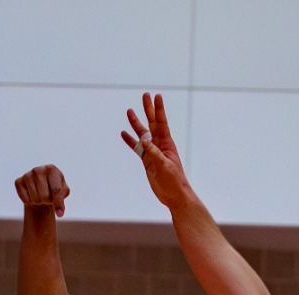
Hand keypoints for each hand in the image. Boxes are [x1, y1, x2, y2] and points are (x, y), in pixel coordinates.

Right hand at [15, 164, 68, 216]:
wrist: (40, 186)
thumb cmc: (54, 188)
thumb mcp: (63, 191)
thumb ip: (62, 200)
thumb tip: (59, 213)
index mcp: (51, 169)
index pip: (56, 190)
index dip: (58, 203)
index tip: (60, 214)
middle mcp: (38, 170)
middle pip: (45, 197)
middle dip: (48, 201)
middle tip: (48, 197)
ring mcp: (27, 175)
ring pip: (35, 200)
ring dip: (39, 202)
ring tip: (41, 196)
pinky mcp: (18, 182)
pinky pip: (25, 200)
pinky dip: (30, 202)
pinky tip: (32, 196)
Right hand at [122, 93, 194, 210]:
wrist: (174, 195)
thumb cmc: (174, 181)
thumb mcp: (165, 166)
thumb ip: (154, 153)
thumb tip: (144, 142)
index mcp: (167, 143)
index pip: (162, 123)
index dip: (159, 109)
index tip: (156, 96)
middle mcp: (159, 145)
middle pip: (152, 123)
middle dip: (148, 109)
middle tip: (144, 95)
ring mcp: (152, 152)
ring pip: (142, 134)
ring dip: (136, 123)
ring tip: (129, 111)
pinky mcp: (147, 161)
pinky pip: (136, 148)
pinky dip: (130, 141)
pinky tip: (124, 133)